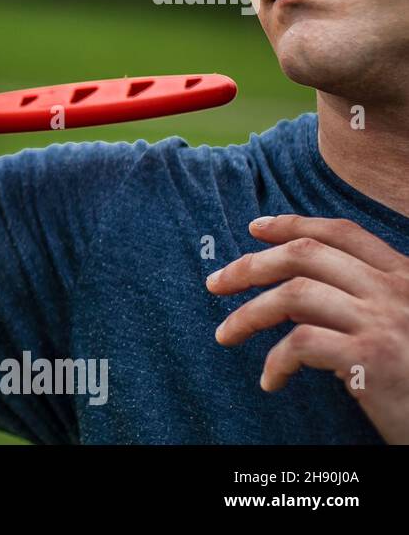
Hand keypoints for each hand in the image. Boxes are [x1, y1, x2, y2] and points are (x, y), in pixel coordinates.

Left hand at [209, 214, 408, 443]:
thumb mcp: (401, 326)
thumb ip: (364, 301)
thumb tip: (296, 289)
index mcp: (404, 277)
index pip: (341, 233)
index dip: (292, 224)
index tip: (254, 227)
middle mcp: (394, 291)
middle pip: (305, 254)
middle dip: (250, 265)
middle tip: (215, 284)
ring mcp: (383, 322)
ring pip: (293, 294)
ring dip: (248, 315)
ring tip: (225, 335)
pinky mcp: (371, 358)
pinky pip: (300, 344)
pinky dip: (275, 362)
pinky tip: (271, 381)